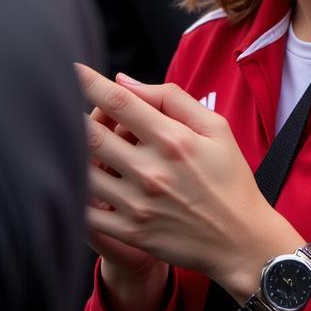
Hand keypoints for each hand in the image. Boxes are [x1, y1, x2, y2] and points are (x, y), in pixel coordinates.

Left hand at [77, 65, 301, 299]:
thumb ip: (172, 98)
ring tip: (75, 145)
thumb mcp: (216, 128)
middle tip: (70, 111)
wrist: (240, 240)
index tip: (72, 69)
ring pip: (82, 172)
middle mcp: (151, 171)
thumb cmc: (230, 179)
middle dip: (74, 117)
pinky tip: (77, 181)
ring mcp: (138, 205)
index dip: (89, 82)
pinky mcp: (130, 232)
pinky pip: (86, 212)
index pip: (119, 102)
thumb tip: (123, 81)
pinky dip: (75, 193)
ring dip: (73, 153)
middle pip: (92, 135)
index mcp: (172, 139)